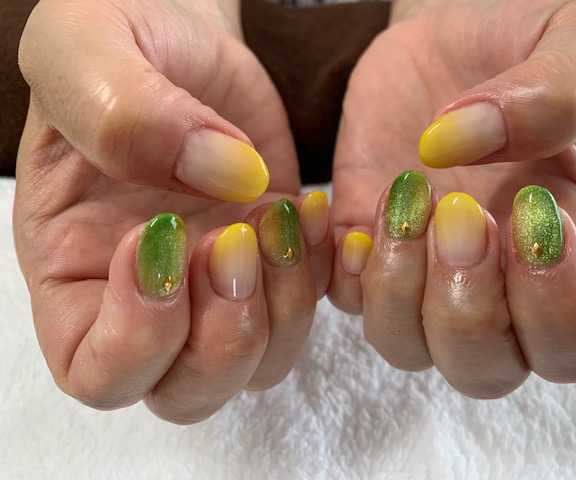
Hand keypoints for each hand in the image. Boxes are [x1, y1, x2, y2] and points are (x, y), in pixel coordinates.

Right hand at [14, 0, 331, 422]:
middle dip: (223, 334)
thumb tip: (226, 180)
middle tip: (233, 238)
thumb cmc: (113, 41)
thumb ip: (128, 116)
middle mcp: (145, 299)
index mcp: (74, 271)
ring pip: (257, 365)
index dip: (136, 333)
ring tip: (274, 215)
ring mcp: (215, 287)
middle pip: (187, 390)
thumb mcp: (86, 51)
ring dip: (280, 306)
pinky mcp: (271, 262)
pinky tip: (305, 209)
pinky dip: (316, 276)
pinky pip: (306, 311)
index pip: (96, 369)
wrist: (179, 37)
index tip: (159, 237)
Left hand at [329, 0, 575, 396]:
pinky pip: (341, 298)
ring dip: (396, 288)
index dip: (556, 308)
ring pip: (404, 347)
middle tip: (460, 210)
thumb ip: (556, 95)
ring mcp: (419, 273)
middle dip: (465, 305)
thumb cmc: (516, 39)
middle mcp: (493, 283)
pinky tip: (345, 203)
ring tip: (402, 195)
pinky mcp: (358, 249)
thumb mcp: (571, 41)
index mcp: (566, 254)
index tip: (532, 213)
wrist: (441, 32)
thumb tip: (463, 148)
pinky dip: (337, 264)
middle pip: (482, 369)